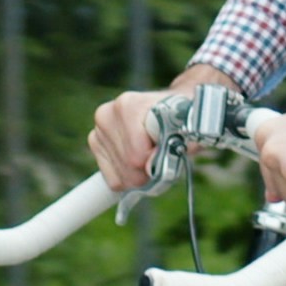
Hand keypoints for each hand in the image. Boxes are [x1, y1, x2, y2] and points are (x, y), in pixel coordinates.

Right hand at [89, 64, 240, 190]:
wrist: (172, 108)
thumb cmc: (182, 118)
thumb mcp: (189, 130)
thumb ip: (174, 147)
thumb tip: (150, 167)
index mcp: (128, 105)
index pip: (137, 155)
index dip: (158, 160)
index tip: (171, 149)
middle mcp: (107, 114)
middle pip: (128, 166)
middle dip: (149, 170)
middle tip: (164, 155)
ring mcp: (98, 130)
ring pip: (121, 176)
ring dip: (140, 175)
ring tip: (152, 156)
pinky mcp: (95, 144)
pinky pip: (113, 180)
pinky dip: (129, 178)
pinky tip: (139, 162)